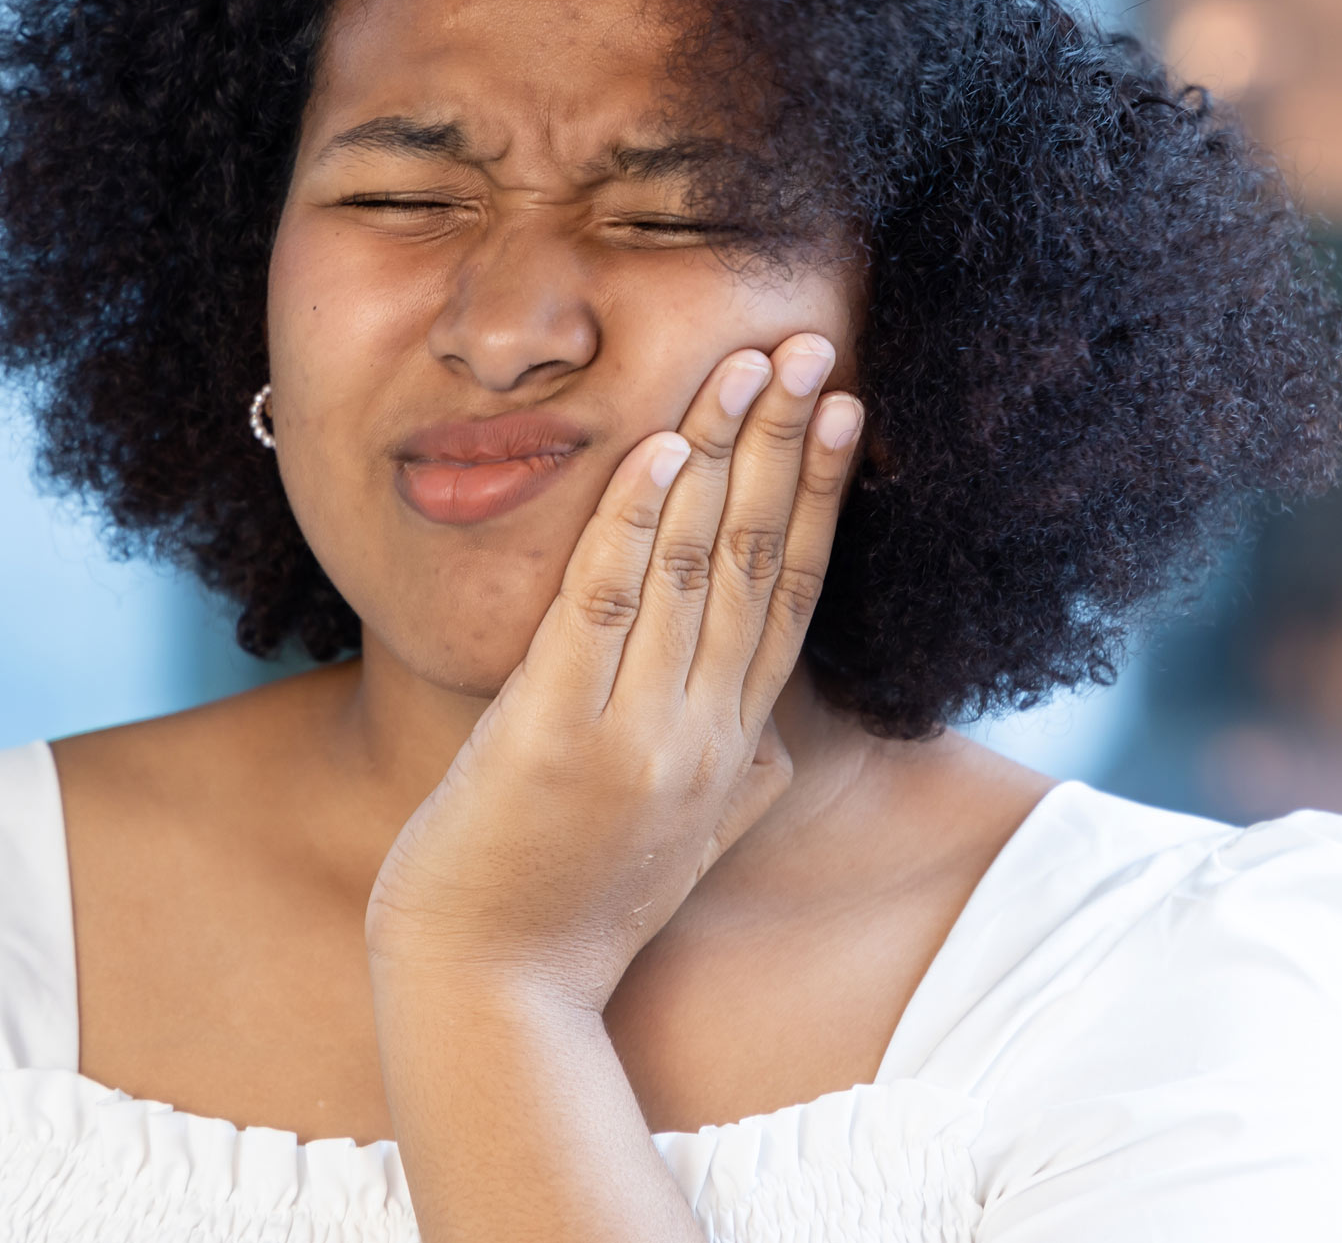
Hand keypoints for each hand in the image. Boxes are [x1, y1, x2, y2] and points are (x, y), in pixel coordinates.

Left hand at [364, 333, 863, 1009]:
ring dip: (724, 452)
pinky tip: (657, 447)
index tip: (849, 412)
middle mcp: (702, 730)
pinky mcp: (556, 734)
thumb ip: (738, 788)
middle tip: (815, 345)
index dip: (824, 496)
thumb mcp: (681, 847)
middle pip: (764, 559)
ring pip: (699, 565)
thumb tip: (780, 751)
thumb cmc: (574, 912)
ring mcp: (635, 733)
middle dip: (790, 444)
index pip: (796, 595)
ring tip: (750, 362)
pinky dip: (635, 521)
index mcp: (730, 743)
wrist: (492, 995)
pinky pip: (604, 606)